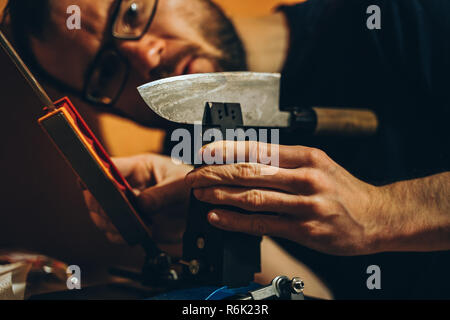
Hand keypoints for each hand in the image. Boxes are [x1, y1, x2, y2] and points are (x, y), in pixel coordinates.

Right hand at [83, 153, 191, 254]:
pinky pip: (115, 232)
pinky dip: (119, 235)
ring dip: (108, 221)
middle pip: (97, 192)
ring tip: (125, 222)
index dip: (98, 173)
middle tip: (112, 209)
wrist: (202, 209)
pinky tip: (130, 233)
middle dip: (101, 202)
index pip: (109, 166)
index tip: (97, 183)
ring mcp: (129, 207)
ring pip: (102, 214)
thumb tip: (141, 204)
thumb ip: (161, 194)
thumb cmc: (192, 187)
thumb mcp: (181, 185)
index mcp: (138, 168)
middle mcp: (129, 187)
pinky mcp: (134, 224)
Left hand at [185, 141, 381, 255]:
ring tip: (200, 194)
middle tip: (194, 175)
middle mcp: (305, 177)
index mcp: (307, 157)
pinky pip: (263, 224)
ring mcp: (305, 204)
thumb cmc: (343, 190)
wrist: (376, 217)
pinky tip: (218, 217)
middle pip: (251, 171)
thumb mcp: (318, 164)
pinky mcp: (304, 230)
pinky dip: (236, 221)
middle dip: (217, 173)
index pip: (259, 148)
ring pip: (254, 197)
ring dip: (221, 195)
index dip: (228, 149)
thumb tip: (246, 160)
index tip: (205, 152)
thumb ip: (285, 162)